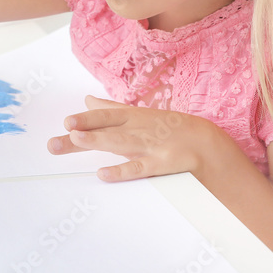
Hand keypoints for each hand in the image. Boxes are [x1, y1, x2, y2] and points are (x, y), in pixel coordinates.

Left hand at [47, 95, 219, 181]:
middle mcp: (139, 129)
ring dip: (99, 140)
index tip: (66, 122)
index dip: (86, 119)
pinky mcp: (162, 163)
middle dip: (85, 128)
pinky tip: (104, 173)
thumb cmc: (169, 127)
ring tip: (76, 139)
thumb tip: (88, 100)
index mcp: (132, 117)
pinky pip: (140, 167)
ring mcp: (150, 145)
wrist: (207, 144)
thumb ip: (111, 108)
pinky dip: (122, 170)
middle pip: (108, 128)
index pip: (105, 116)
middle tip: (65, 129)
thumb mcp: (139, 114)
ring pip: (121, 142)